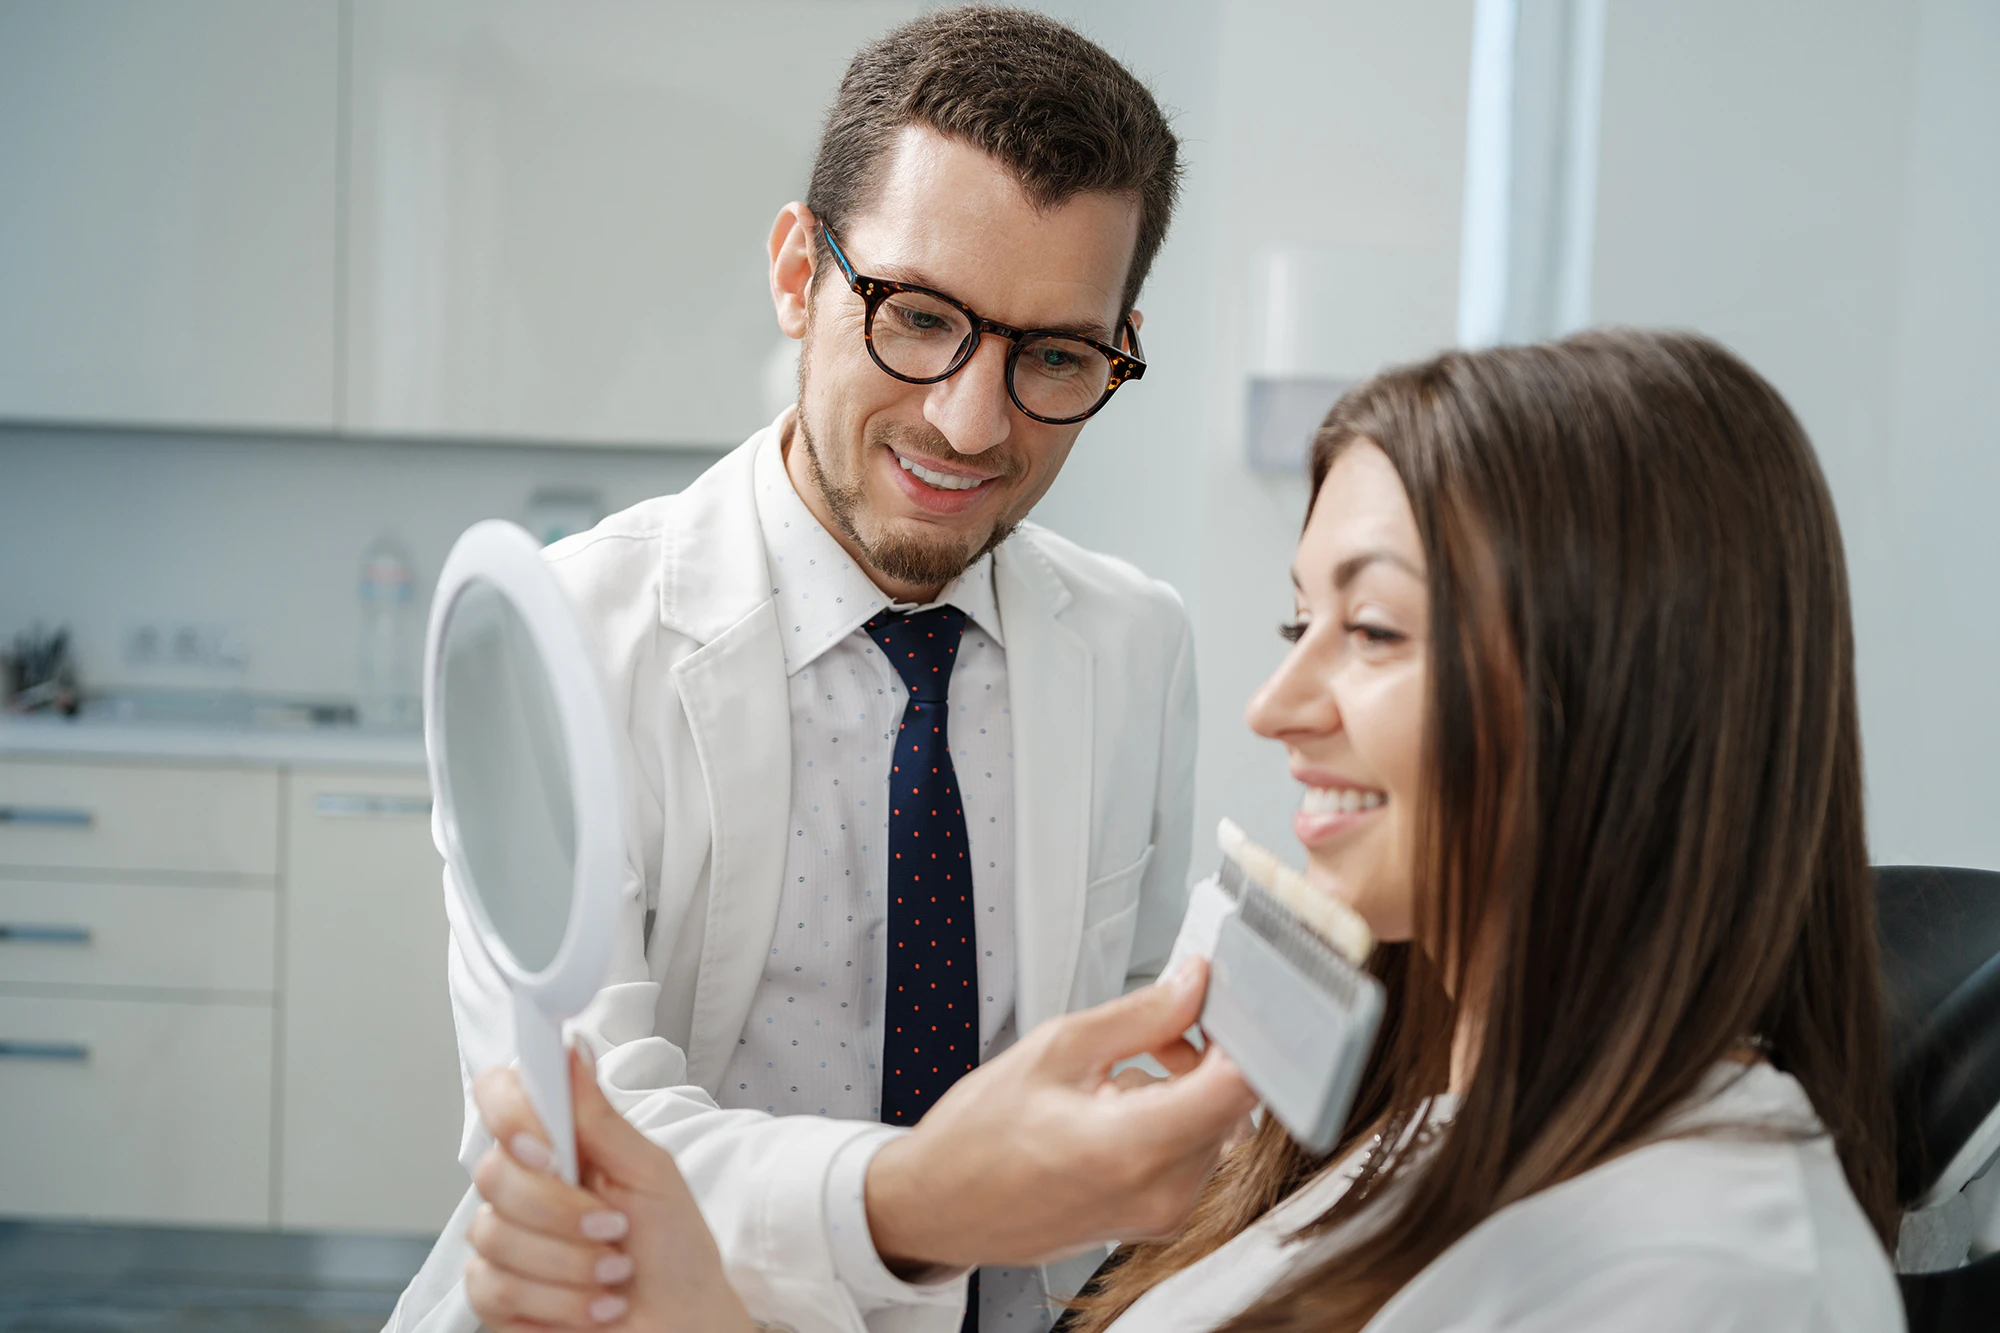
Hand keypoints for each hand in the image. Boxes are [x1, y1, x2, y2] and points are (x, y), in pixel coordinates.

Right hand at [464, 1048, 753, 1332]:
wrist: (681, 1323)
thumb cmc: (674, 1249)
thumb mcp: (651, 1173)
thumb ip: (601, 1117)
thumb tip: (572, 1049)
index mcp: (558, 1144)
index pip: (498, 1097)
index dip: (511, 1117)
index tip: (550, 1149)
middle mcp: (523, 1186)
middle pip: (492, 1173)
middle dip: (563, 1211)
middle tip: (614, 1228)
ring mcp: (503, 1240)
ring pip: (494, 1235)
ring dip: (571, 1264)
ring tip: (613, 1273)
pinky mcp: (494, 1295)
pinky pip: (493, 1288)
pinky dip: (557, 1303)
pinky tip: (592, 1306)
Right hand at [865, 958, 1256, 1271]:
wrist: (938, 1207)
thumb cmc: (977, 1139)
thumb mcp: (1055, 1050)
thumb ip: (1139, 1015)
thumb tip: (1193, 983)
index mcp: (1131, 1149)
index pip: (1239, 1087)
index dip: (1245, 1033)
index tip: (1228, 1001)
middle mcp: (1160, 1193)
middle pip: (1232, 1103)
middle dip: (1207, 1055)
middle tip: (1158, 1030)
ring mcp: (1162, 1214)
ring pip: (1216, 1126)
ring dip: (1188, 1088)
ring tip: (1121, 1075)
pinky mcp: (1158, 1220)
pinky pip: (1195, 1154)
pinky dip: (1174, 1119)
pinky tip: (1122, 1107)